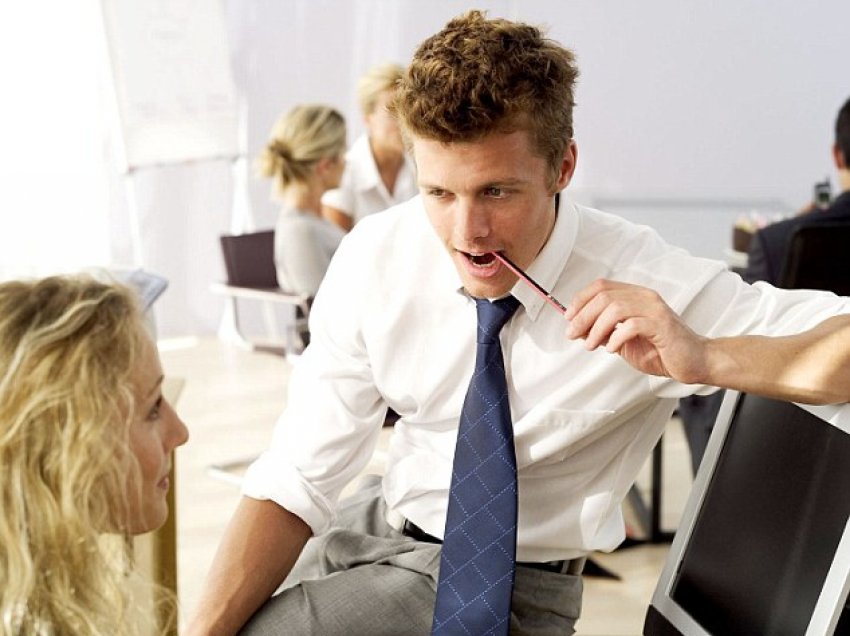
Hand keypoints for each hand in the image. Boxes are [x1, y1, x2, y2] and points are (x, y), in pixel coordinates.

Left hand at [563, 279, 707, 383]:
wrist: (693, 361)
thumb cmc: (660, 350)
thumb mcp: (623, 340)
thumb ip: (603, 331)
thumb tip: (577, 328)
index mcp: (635, 295)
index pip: (602, 286)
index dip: (581, 299)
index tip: (568, 317)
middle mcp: (645, 297)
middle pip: (604, 296)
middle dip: (583, 316)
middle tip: (573, 334)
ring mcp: (655, 310)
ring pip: (616, 308)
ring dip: (596, 328)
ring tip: (590, 345)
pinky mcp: (663, 326)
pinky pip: (632, 325)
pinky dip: (616, 337)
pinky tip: (611, 349)